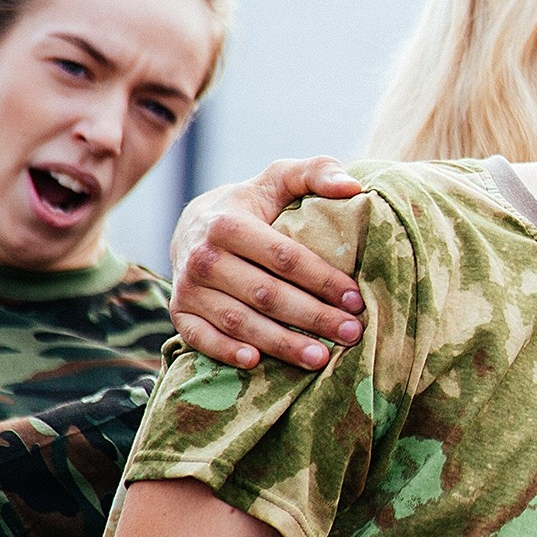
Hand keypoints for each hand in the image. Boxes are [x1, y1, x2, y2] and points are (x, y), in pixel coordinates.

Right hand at [170, 157, 365, 370]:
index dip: (323, 280)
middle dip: (313, 317)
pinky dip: (225, 352)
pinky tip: (255, 363)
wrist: (195, 224)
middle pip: (267, 295)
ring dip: (281, 343)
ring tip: (321, 359)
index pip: (285, 258)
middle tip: (351, 333)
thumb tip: (353, 187)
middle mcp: (203, 257)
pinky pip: (200, 338)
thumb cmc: (254, 205)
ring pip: (240, 321)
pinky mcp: (180, 312)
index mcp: (229, 224)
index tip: (357, 300)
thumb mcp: (281, 179)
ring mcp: (188, 288)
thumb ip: (317, 172)